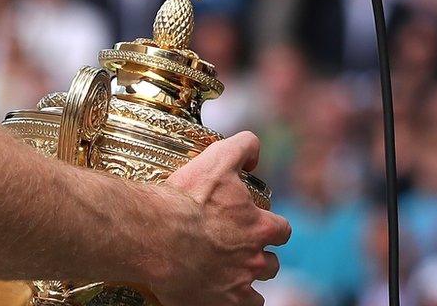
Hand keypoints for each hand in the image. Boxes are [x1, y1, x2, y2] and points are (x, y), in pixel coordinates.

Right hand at [153, 132, 290, 305]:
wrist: (153, 233)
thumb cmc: (186, 197)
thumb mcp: (219, 157)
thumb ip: (244, 146)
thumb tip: (255, 153)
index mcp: (259, 227)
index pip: (282, 231)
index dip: (273, 229)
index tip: (260, 227)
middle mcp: (253, 260)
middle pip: (272, 264)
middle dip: (261, 258)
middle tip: (241, 253)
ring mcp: (236, 285)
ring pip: (257, 290)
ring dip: (248, 282)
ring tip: (233, 277)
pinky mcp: (216, 304)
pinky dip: (235, 303)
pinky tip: (222, 295)